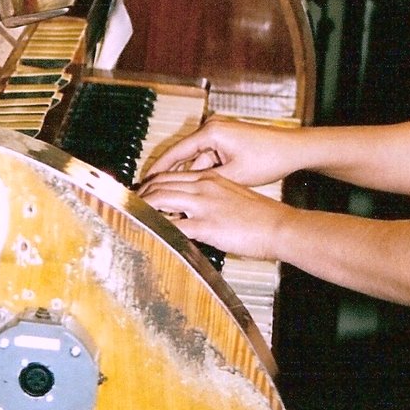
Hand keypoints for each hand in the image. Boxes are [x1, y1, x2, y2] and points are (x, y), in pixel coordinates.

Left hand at [137, 167, 287, 259]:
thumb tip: (196, 211)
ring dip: (142, 208)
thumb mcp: (234, 196)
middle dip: (140, 195)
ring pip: (160, 199)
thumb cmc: (263, 215)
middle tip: (128, 205)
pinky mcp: (207, 225)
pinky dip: (157, 229)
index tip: (141, 194)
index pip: (171, 175)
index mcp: (211, 178)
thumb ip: (212, 199)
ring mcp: (204, 205)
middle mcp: (204, 186)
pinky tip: (149, 234)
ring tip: (131, 217)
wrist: (281, 225)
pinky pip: (173, 226)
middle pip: (160, 184)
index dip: (151, 184)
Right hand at [141, 116, 302, 188]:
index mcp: (210, 131)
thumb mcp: (233, 176)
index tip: (142, 185)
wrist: (294, 149)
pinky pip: (206, 159)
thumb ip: (204, 184)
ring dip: (186, 179)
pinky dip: (200, 174)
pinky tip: (191, 192)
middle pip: (182, 156)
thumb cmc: (269, 158)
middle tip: (150, 195)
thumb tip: (182, 197)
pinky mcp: (226, 141)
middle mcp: (211, 128)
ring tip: (169, 198)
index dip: (157, 171)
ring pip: (195, 160)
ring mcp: (219, 133)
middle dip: (168, 177)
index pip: (174, 153)